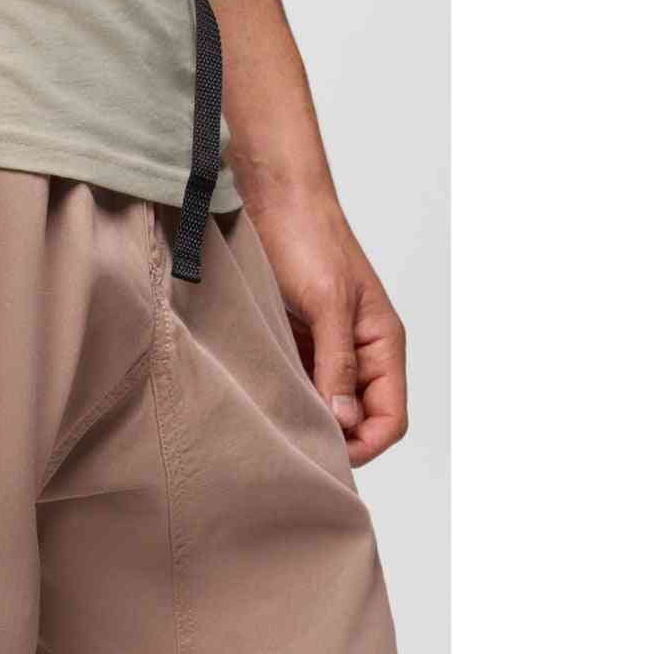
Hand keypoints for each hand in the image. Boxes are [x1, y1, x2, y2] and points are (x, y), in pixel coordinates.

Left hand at [248, 190, 408, 466]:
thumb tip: (344, 422)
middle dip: (335, 437)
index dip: (365, 444)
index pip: (389, 416)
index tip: (328, 456)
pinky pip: (297, 377)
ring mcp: (325, 343)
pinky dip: (285, 391)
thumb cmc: (308, 238)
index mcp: (382, 342)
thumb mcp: (328, 303)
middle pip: (358, 416)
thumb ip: (337, 363)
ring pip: (324, 400)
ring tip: (275, 429)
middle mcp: (358, 349)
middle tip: (296, 450)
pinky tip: (263, 399)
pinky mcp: (293, 334)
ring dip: (306, 415)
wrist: (272, 197)